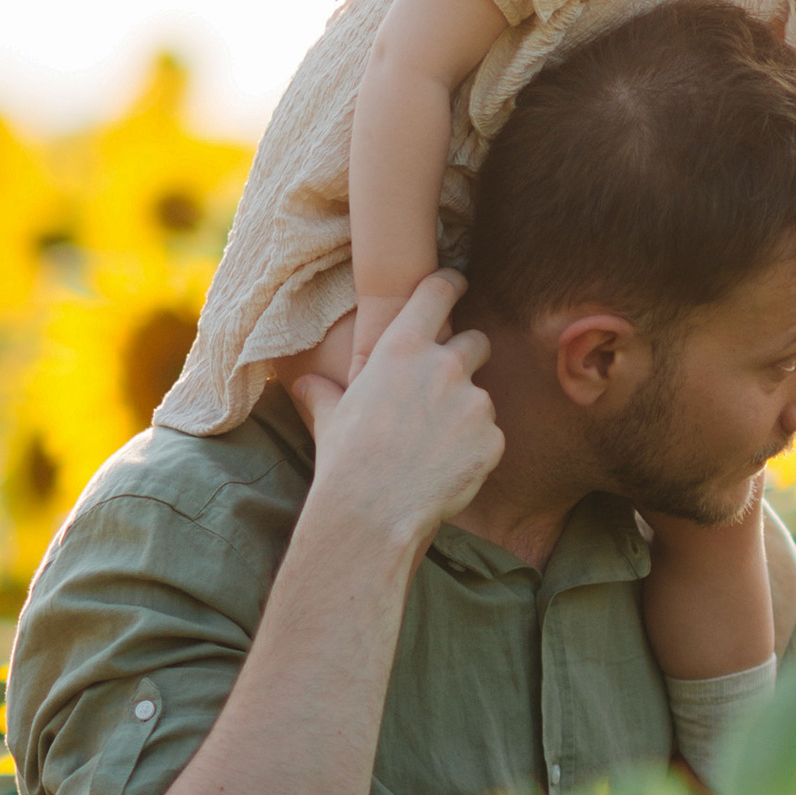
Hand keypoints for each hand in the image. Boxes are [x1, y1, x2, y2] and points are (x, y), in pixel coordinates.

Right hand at [291, 268, 500, 547]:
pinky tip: (447, 470)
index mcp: (402, 348)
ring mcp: (474, 402)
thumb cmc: (346, 461)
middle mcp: (445, 366)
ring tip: (435, 447)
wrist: (374, 511)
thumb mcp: (331, 419)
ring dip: (467, 413)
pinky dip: (475, 450)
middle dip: (468, 356)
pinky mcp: (492, 438)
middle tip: (449, 384)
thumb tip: (303, 384)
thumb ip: (324, 394)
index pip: (437, 293)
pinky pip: (489, 437)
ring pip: (482, 397)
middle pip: (477, 341)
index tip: (458, 282)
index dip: (451, 284)